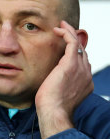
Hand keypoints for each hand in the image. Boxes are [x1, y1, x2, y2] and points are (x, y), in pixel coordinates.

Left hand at [35, 21, 92, 138]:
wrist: (54, 112)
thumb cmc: (51, 108)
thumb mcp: (58, 95)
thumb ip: (59, 85)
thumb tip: (51, 82)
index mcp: (85, 82)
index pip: (82, 63)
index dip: (75, 52)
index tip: (65, 46)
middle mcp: (86, 74)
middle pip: (83, 52)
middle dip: (74, 40)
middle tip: (65, 31)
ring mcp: (80, 69)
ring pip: (79, 44)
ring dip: (70, 33)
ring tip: (62, 26)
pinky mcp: (70, 64)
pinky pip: (72, 42)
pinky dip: (66, 33)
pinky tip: (58, 29)